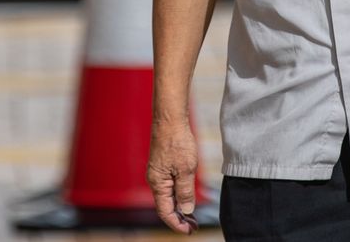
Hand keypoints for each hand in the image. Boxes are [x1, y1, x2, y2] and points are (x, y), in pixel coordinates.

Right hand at [148, 118, 199, 233]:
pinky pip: (169, 186)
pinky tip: (187, 197)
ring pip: (168, 197)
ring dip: (179, 208)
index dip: (177, 224)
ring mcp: (158, 173)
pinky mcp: (163, 166)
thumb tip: (187, 209)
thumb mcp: (186, 169)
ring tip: (192, 216)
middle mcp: (155, 180)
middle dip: (179, 218)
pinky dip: (178, 196)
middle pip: (165, 206)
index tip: (189, 231)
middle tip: (194, 226)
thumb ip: (186, 191)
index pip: (165, 212)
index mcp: (158, 183)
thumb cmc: (177, 141)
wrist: (170, 119)